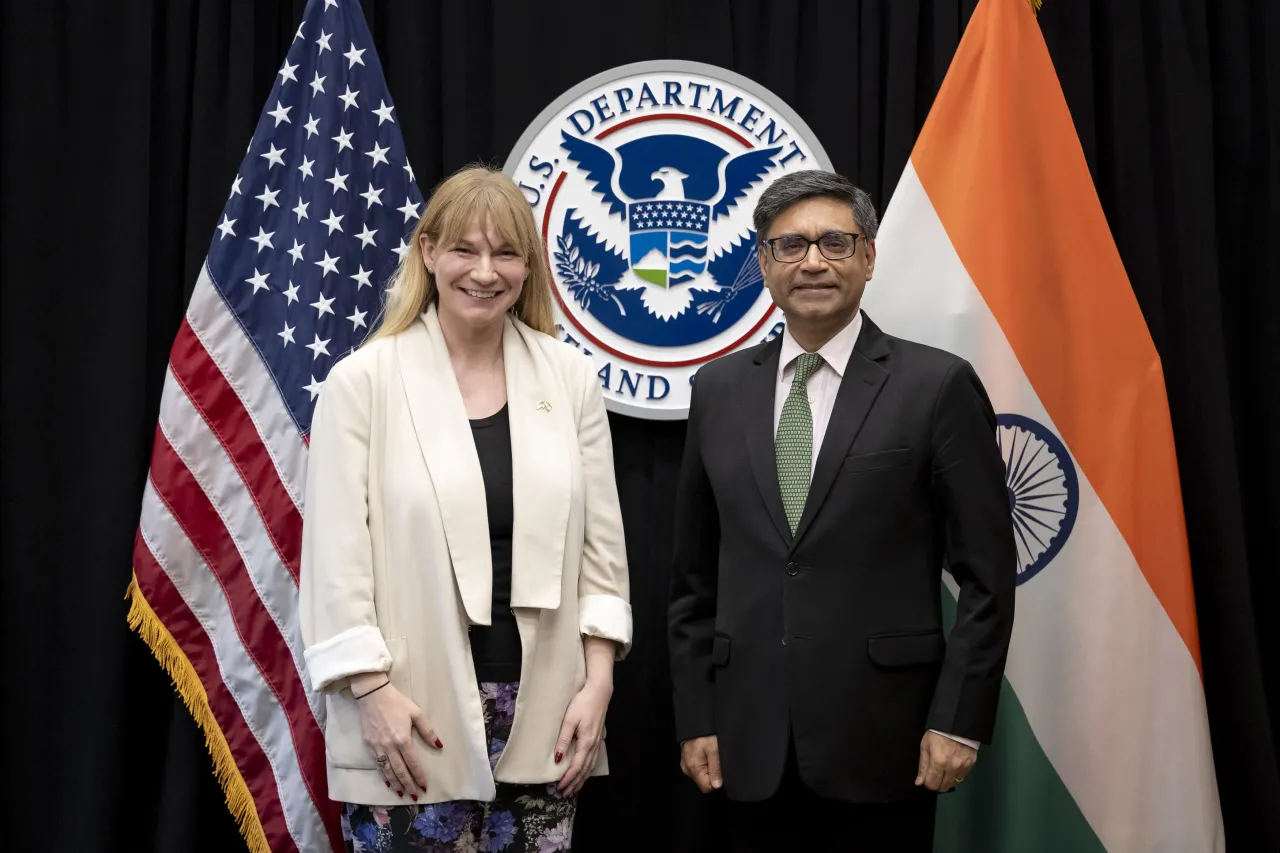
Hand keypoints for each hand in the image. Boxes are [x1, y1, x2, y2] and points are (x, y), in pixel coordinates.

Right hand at [352, 674, 440, 799]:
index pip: (413, 763)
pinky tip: (388, 781)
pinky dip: (384, 775)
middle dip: (408, 785)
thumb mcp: (416, 713)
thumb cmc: (396, 703)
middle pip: (400, 770)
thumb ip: (427, 731)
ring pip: (388, 770)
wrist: (373, 695)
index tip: (424, 786)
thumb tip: (439, 745)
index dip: (419, 775)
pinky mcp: (369, 746)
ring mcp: (378, 747)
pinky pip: (377, 765)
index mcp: (402, 739)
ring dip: (396, 783)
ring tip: (402, 793)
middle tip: (415, 796)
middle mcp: (389, 746)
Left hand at [555, 679, 611, 795]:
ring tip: (574, 788)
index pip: (576, 767)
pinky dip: (587, 770)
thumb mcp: (569, 720)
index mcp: (586, 743)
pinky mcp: (598, 737)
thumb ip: (563, 740)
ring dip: (582, 779)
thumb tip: (557, 759)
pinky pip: (593, 760)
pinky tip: (585, 771)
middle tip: (565, 794)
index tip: (559, 788)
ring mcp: (597, 742)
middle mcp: (593, 745)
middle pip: (584, 770)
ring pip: (590, 766)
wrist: (599, 692)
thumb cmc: (583, 703)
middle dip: (575, 783)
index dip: (568, 779)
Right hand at [680, 735, 721, 792]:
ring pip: (701, 775)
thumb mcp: (715, 751)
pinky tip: (706, 754)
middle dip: (712, 774)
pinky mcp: (687, 760)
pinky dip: (704, 763)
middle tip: (715, 759)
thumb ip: (716, 770)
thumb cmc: (705, 735)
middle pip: (704, 782)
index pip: (706, 787)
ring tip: (711, 754)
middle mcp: (687, 769)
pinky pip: (698, 768)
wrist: (696, 723)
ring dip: (708, 768)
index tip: (720, 770)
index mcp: (693, 768)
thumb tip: (717, 786)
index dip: (716, 781)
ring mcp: (686, 764)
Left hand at [915, 731, 976, 791]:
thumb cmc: (937, 733)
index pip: (932, 784)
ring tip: (944, 770)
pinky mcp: (971, 763)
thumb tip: (919, 782)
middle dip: (937, 784)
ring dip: (947, 780)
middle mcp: (951, 767)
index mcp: (938, 762)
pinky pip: (962, 776)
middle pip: (944, 786)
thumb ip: (923, 766)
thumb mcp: (925, 746)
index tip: (927, 779)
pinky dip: (956, 775)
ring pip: (954, 783)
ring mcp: (963, 766)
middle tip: (935, 776)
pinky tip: (953, 767)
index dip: (927, 783)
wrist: (956, 722)